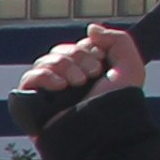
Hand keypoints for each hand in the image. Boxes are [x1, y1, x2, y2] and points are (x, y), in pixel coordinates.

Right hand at [16, 24, 145, 113]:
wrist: (102, 131)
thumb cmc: (119, 104)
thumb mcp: (130, 65)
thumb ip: (116, 38)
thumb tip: (89, 28)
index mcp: (85, 73)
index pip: (75, 46)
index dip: (87, 49)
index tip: (100, 63)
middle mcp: (66, 82)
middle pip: (59, 51)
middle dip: (77, 57)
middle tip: (91, 75)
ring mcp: (49, 93)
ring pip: (44, 61)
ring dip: (64, 66)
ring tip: (77, 84)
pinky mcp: (33, 104)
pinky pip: (29, 78)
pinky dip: (44, 76)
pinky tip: (60, 87)